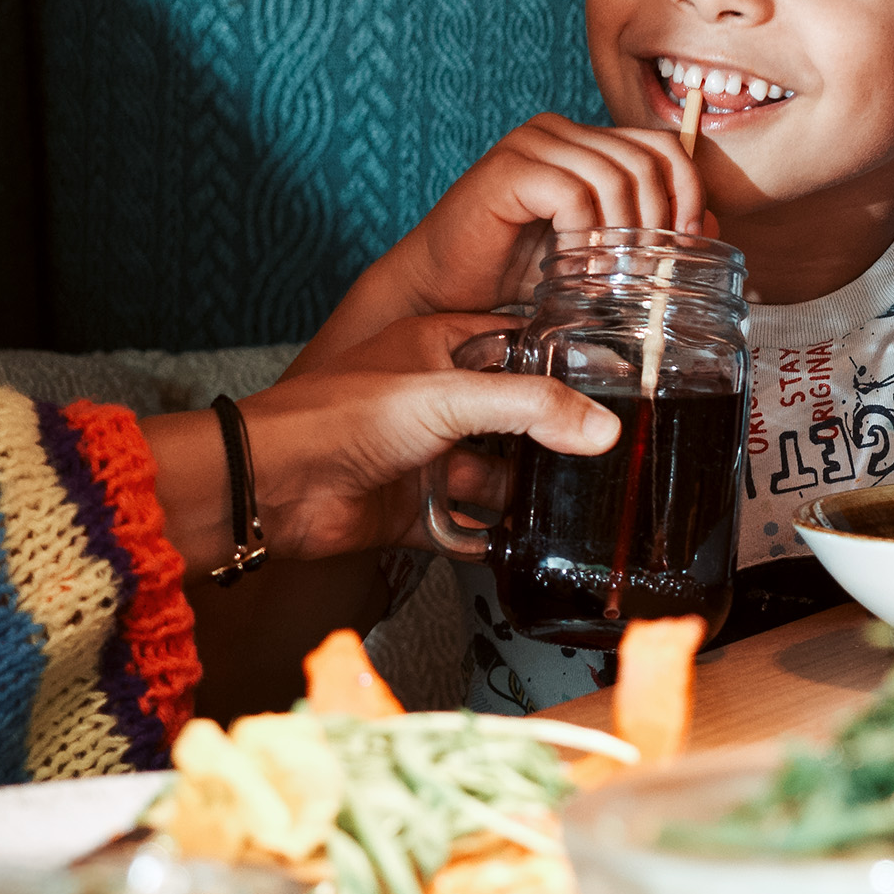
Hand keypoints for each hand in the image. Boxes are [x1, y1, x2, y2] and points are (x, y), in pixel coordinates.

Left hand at [145, 339, 615, 567]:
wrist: (272, 486)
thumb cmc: (340, 415)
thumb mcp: (448, 395)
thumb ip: (530, 407)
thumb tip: (602, 428)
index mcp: (442, 348)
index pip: (520, 344)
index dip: (566, 361)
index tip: (621, 380)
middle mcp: (438, 401)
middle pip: (515, 418)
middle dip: (554, 438)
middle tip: (609, 454)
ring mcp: (427, 457)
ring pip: (496, 477)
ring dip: (527, 494)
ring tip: (578, 505)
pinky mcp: (414, 511)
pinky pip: (466, 529)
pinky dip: (491, 541)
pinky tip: (527, 548)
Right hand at [312, 116, 710, 366]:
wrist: (442, 292)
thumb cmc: (515, 274)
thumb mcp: (597, 252)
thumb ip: (649, 233)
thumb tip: (711, 228)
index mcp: (585, 143)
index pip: (661, 145)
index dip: (687, 190)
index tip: (687, 243)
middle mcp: (560, 132)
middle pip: (645, 159)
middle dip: (659, 220)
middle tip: (648, 271)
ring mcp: (531, 144)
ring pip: (614, 176)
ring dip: (623, 233)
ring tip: (610, 275)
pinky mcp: (507, 169)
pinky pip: (572, 193)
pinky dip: (585, 234)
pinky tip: (575, 264)